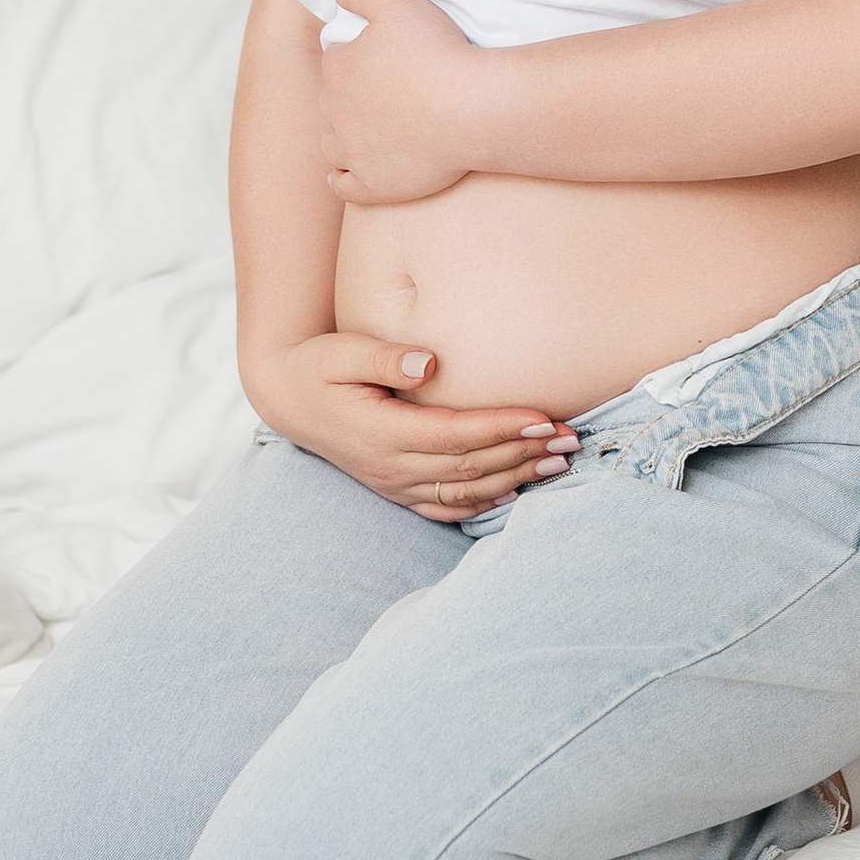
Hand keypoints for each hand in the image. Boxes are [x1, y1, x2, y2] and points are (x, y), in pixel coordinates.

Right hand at [243, 331, 577, 522]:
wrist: (289, 398)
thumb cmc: (319, 365)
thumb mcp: (341, 351)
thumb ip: (382, 356)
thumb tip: (428, 361)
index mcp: (381, 433)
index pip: (454, 435)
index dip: (501, 428)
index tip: (543, 416)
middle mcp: (391, 467)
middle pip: (469, 467)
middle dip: (523, 453)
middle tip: (570, 438)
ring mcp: (394, 484)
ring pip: (465, 491)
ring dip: (515, 477)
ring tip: (560, 462)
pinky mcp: (397, 490)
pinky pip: (446, 508)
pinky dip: (484, 503)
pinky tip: (516, 491)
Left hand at [316, 0, 492, 204]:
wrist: (470, 108)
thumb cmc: (438, 52)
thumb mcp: (397, 1)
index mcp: (338, 68)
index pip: (337, 59)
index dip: (359, 55)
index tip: (386, 57)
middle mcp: (335, 112)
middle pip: (333, 100)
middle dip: (352, 94)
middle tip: (389, 90)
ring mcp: (353, 152)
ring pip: (332, 143)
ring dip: (344, 135)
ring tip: (370, 129)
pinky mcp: (373, 184)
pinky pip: (344, 184)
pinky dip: (344, 177)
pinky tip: (354, 170)